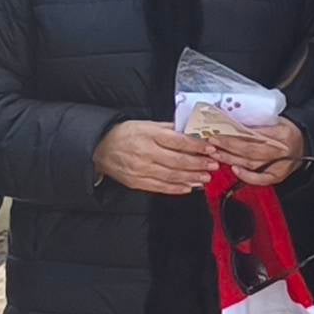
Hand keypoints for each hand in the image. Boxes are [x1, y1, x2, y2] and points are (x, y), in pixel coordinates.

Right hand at [92, 119, 220, 196]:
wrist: (100, 148)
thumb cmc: (124, 134)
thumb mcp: (146, 124)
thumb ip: (168, 128)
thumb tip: (190, 130)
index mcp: (149, 135)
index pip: (178, 141)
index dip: (197, 146)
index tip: (211, 148)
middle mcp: (146, 152)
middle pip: (178, 161)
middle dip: (198, 164)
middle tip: (213, 165)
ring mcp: (141, 169)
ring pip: (171, 176)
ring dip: (191, 177)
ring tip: (205, 178)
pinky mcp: (137, 182)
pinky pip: (160, 187)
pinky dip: (176, 188)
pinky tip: (188, 187)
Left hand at [207, 116, 305, 187]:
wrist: (304, 144)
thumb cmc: (288, 130)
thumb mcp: (276, 119)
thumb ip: (257, 121)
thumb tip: (231, 120)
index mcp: (283, 132)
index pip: (255, 133)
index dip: (236, 133)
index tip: (220, 130)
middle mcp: (282, 150)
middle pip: (251, 149)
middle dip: (228, 145)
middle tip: (212, 141)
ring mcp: (280, 165)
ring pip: (251, 163)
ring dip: (230, 159)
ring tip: (216, 153)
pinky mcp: (278, 176)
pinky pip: (260, 179)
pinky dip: (246, 176)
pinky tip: (234, 170)